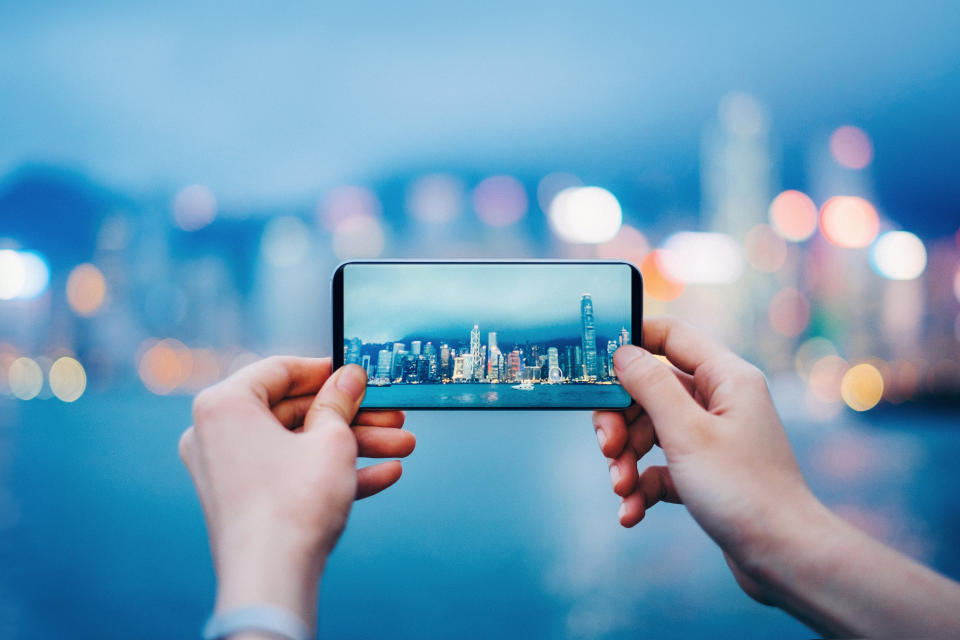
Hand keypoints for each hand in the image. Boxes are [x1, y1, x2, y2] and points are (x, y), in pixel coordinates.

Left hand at [179, 357, 414, 628]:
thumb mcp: (331, 440)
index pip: (279, 370)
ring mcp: (228, 470)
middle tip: (391, 415)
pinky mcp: (243, 500)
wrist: (272, 579)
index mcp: (225, 404)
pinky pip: (291, 474)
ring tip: (403, 446)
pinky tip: (384, 474)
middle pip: (295, 411)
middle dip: (352, 416)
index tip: (357, 374)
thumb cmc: (294, 503)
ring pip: (299, 445)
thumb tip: (349, 377)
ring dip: (353, 445)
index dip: (325, 370)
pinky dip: (332, 472)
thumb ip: (340, 402)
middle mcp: (216, 433)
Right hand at [593, 317, 959, 636]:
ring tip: (622, 489)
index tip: (596, 366)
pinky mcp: (705, 472)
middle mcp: (721, 401)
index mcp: (726, 378)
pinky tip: (632, 513)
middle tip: (608, 447)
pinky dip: (642, 486)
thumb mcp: (687, 434)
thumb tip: (622, 352)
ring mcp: (712, 437)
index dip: (631, 343)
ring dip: (627, 459)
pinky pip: (660, 467)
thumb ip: (651, 387)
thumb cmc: (744, 492)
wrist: (785, 559)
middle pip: (651, 389)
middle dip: (621, 420)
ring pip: (650, 431)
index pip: (670, 336)